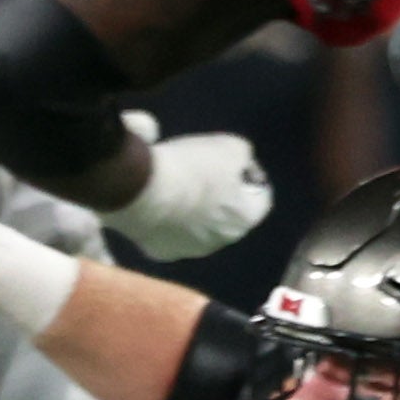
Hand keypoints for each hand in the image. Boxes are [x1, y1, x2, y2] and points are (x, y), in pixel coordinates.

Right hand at [100, 116, 270, 259]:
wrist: (140, 190)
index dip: (248, 179)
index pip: (259, 200)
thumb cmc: (192, 168)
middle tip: (201, 176)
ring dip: (192, 212)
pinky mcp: (160, 252)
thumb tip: (239, 162)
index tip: (234, 166)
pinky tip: (156, 205)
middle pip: (226, 216)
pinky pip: (168, 235)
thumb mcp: (229, 147)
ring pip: (197, 229)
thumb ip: (242, 157)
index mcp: (244, 219)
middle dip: (219, 198)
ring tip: (175, 189)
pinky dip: (166, 222)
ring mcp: (189, 251)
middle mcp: (221, 242)